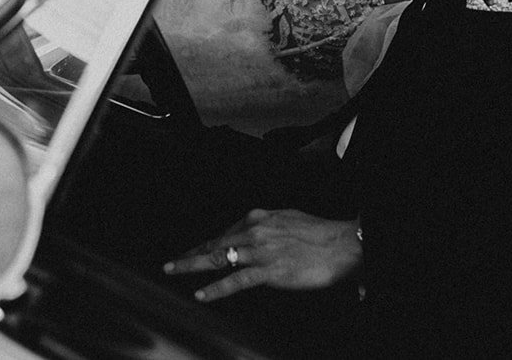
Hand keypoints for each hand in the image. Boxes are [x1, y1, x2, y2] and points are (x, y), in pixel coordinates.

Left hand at [163, 209, 360, 301]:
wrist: (341, 245)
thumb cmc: (320, 234)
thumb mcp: (288, 220)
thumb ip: (268, 227)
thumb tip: (254, 235)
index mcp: (260, 217)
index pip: (225, 232)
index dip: (206, 244)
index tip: (193, 250)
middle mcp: (255, 231)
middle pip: (215, 243)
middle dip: (190, 253)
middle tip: (170, 262)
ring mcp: (261, 251)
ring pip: (219, 258)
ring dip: (192, 266)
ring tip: (173, 271)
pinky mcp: (269, 270)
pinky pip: (236, 281)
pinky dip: (216, 288)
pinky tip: (201, 293)